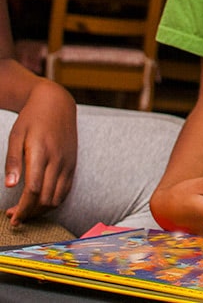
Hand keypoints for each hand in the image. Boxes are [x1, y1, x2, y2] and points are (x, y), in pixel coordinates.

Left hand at [4, 80, 76, 224]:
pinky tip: (41, 201)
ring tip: (26, 211)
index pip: (33, 190)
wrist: (57, 104)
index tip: (12, 217)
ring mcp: (68, 163)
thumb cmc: (32, 118)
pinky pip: (65, 189)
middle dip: (30, 212)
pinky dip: (53, 200)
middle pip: (46, 198)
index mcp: (41, 153)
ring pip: (58, 197)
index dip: (23, 208)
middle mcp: (58, 160)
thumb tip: (10, 185)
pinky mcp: (73, 163)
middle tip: (15, 217)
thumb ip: (13, 161)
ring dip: (42, 209)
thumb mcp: (16, 136)